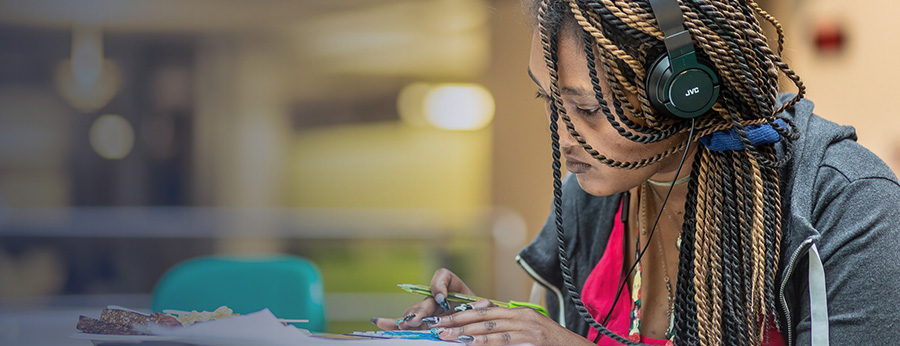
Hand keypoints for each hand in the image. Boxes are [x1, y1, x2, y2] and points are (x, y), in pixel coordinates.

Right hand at [371, 268, 475, 329]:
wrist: (479, 328)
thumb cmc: (483, 318)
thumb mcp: (485, 311)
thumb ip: (483, 306)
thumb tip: (484, 303)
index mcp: (453, 289)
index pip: (443, 276)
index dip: (439, 285)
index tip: (442, 300)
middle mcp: (438, 299)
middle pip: (425, 300)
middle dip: (421, 310)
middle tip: (418, 319)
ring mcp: (428, 312)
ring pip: (414, 312)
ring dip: (410, 319)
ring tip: (406, 325)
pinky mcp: (420, 324)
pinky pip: (404, 323)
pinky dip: (392, 323)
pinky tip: (379, 322)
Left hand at [428, 300, 593, 345]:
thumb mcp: (528, 334)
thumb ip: (508, 331)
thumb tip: (484, 334)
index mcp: (519, 313)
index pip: (485, 310)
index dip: (463, 314)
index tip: (443, 318)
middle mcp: (522, 316)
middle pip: (483, 316)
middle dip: (458, 321)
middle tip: (437, 326)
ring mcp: (528, 327)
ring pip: (491, 326)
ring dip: (466, 331)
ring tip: (448, 335)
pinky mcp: (533, 338)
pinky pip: (504, 340)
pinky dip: (485, 342)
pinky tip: (470, 343)